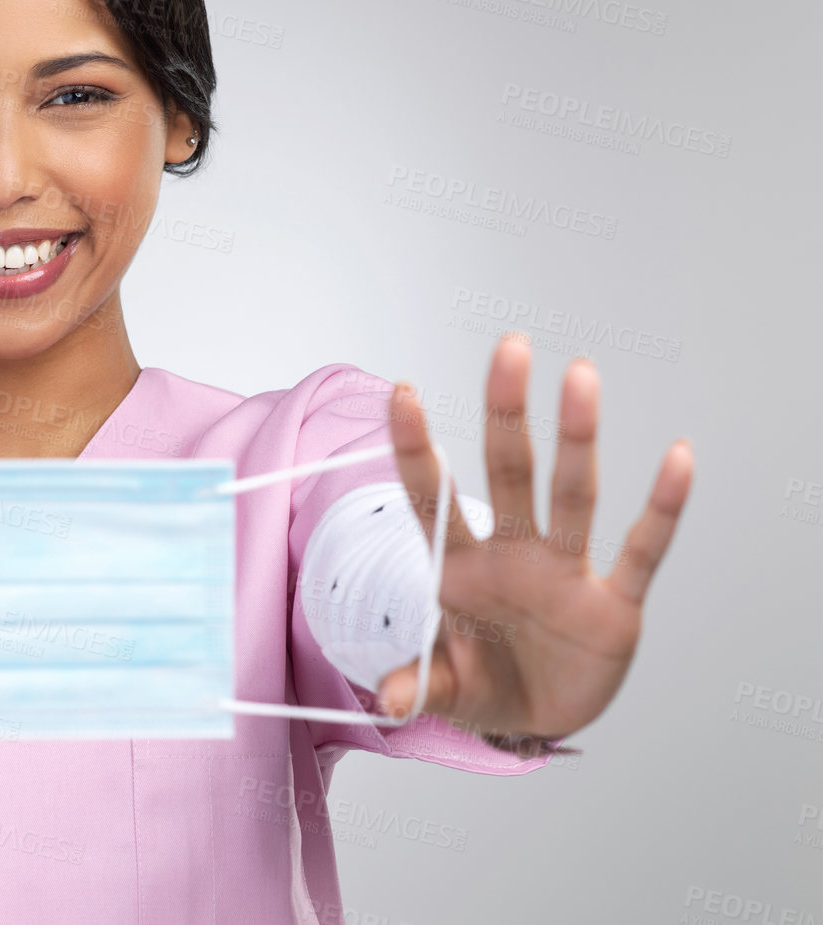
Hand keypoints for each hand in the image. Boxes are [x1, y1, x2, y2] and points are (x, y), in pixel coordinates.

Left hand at [374, 333, 692, 739]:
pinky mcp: (613, 605)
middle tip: (510, 348)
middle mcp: (514, 556)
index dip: (415, 449)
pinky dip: (661, 508)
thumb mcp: (446, 691)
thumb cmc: (485, 684)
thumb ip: (419, 687)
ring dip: (576, 437)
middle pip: (507, 472)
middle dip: (506, 412)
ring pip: (570, 494)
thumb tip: (387, 700)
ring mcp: (564, 574)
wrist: (537, 718)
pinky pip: (641, 550)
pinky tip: (677, 458)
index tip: (400, 392)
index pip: (432, 498)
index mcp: (462, 569)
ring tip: (580, 374)